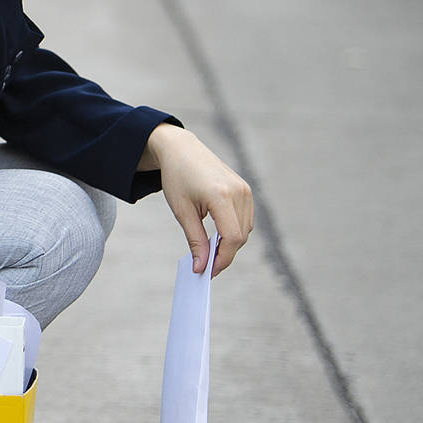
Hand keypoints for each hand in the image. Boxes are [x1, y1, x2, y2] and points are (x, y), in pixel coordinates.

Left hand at [143, 124, 253, 276]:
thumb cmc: (177, 178)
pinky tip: (218, 236)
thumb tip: (202, 267)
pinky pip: (246, 219)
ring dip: (230, 244)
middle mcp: (239, 192)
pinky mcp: (245, 189)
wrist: (181, 150)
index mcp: (221, 196)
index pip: (232, 238)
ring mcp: (245, 189)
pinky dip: (235, 230)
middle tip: (205, 265)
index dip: (222, 259)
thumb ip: (195, 240)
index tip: (208, 272)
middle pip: (240, 236)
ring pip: (246, 229)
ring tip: (209, 250)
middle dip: (225, 254)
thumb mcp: (182, 211)